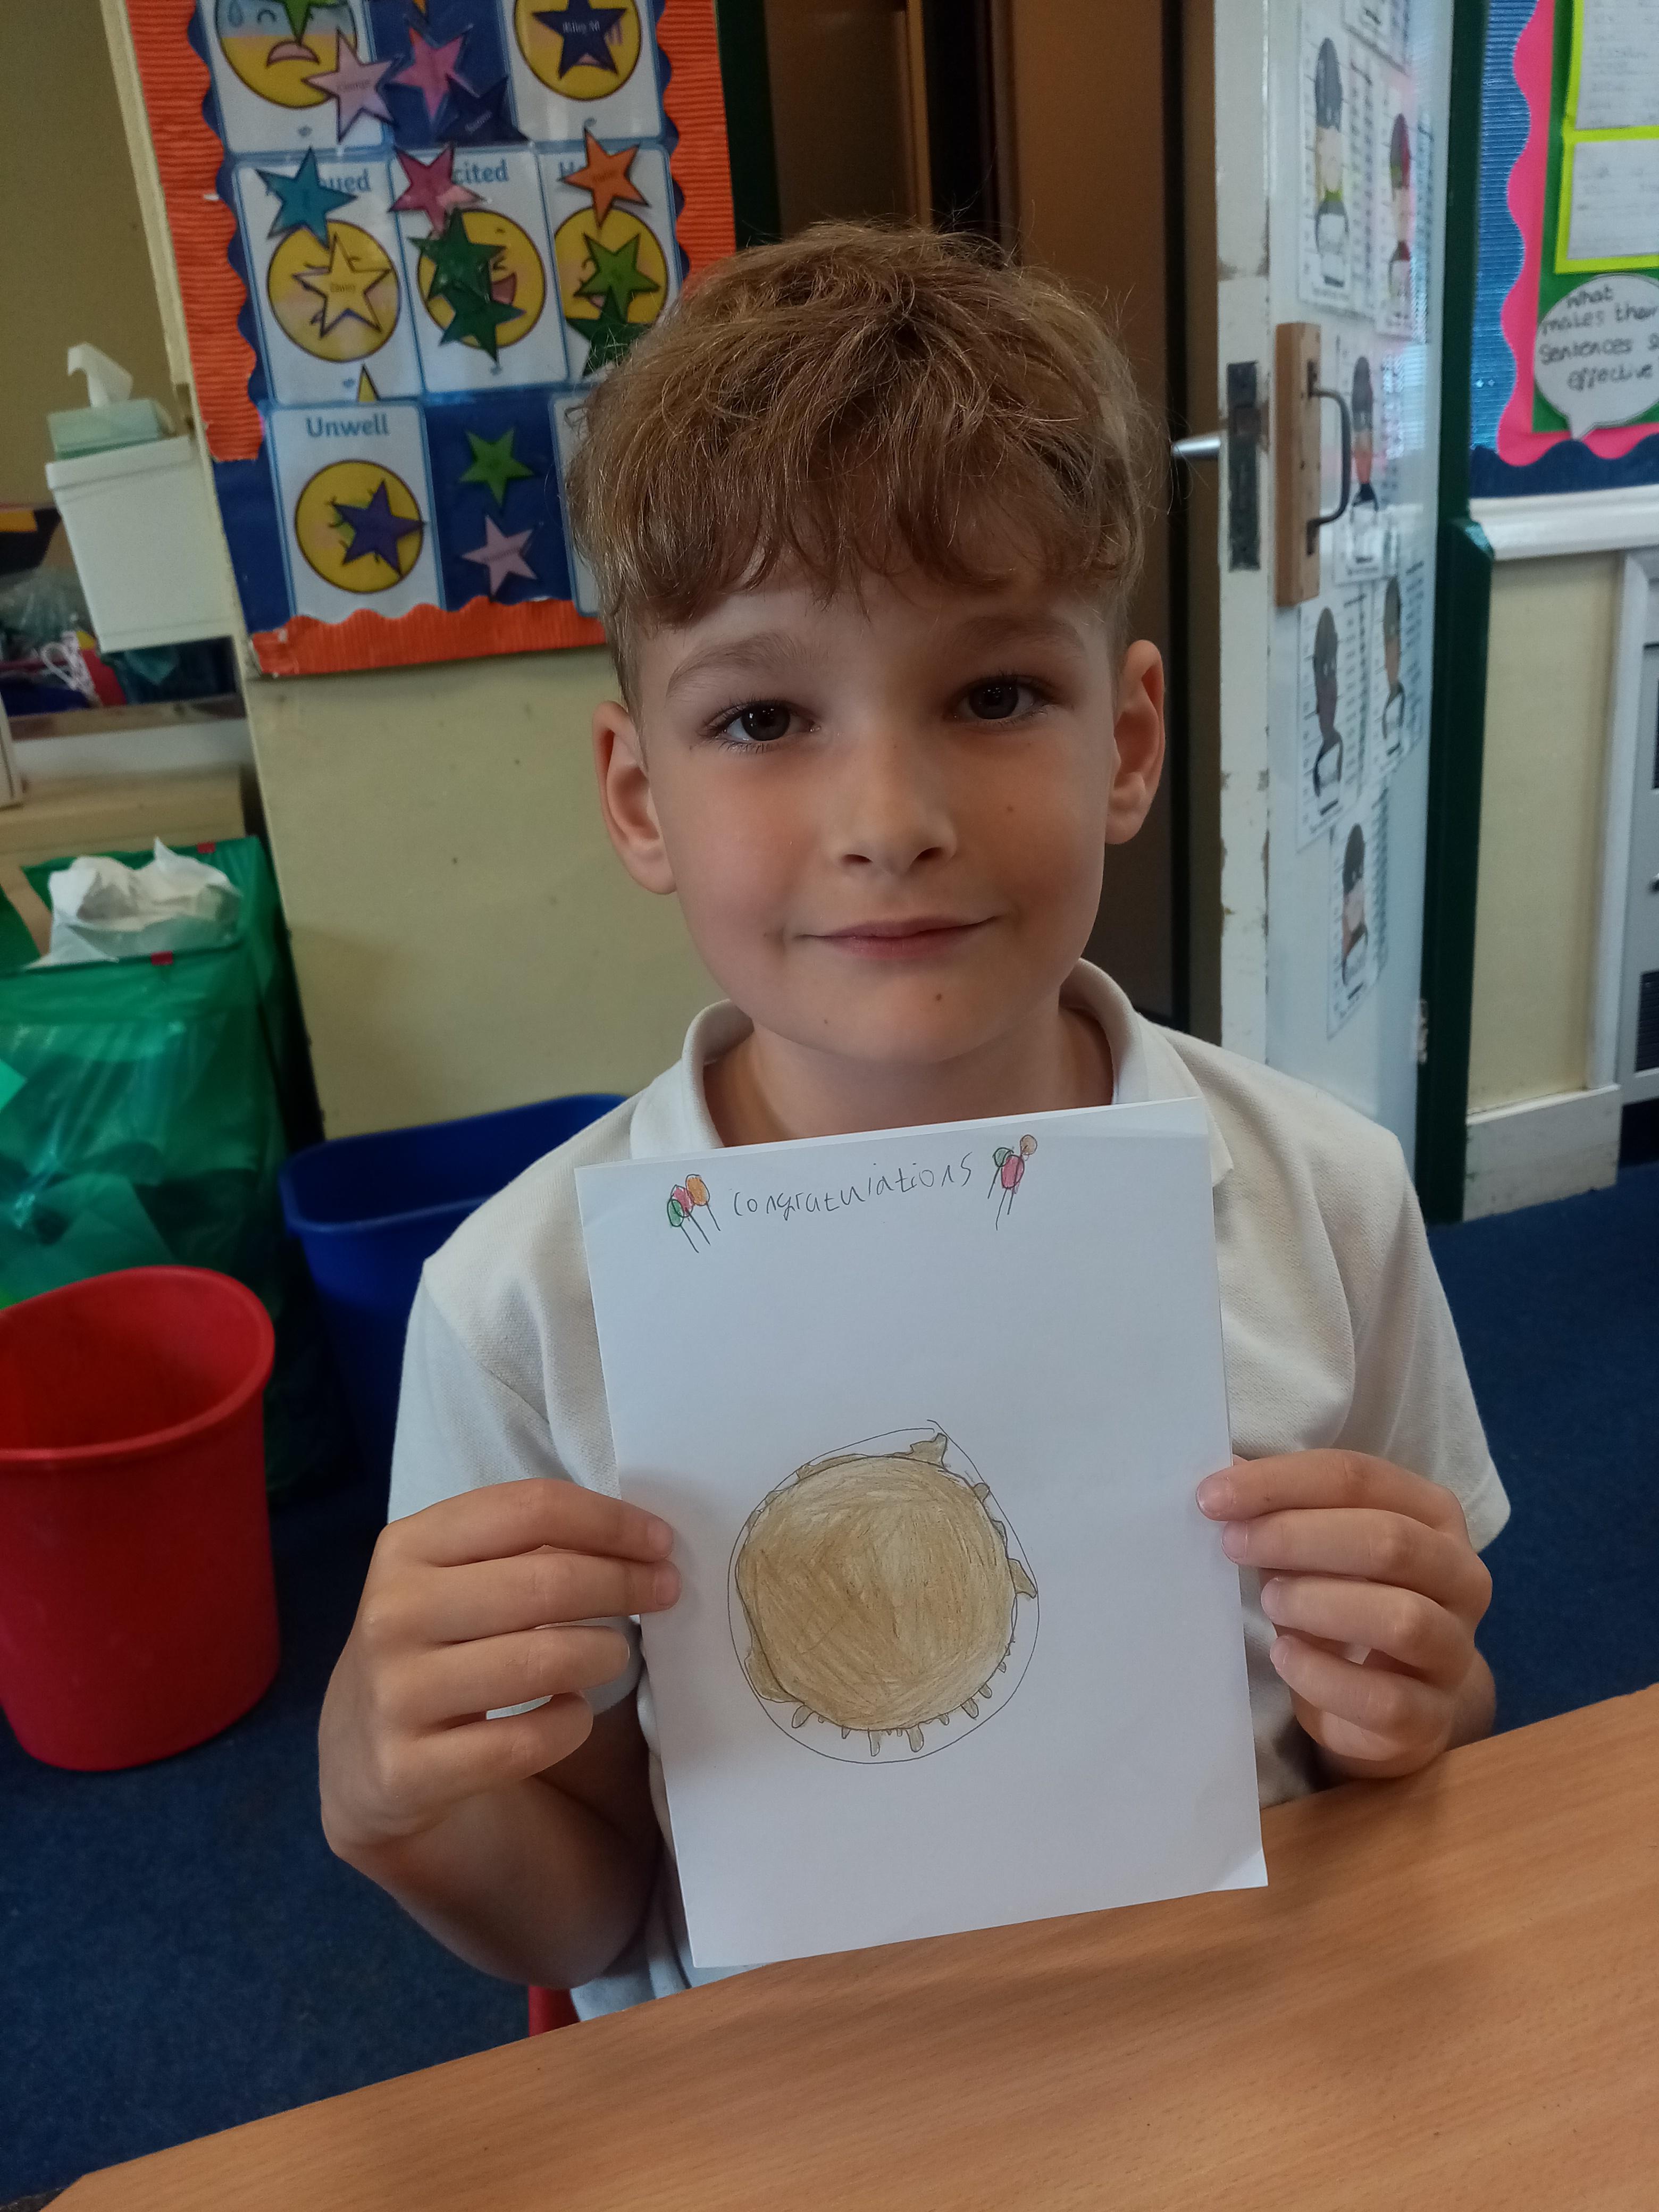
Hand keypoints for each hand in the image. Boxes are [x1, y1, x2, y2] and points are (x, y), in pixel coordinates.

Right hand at [320, 1479, 678, 1859]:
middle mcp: (393, 1613)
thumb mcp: (453, 1577)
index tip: (659, 1541)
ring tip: (614, 1653)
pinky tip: (571, 1713)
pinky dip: (571, 1724)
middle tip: (664, 1591)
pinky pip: (528, 1741)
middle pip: (547, 1583)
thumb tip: (637, 1541)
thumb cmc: (434, 1642)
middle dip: (624, 1583)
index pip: (530, 1509)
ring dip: (603, 1654)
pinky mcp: (410, 1769)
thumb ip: (524, 1547)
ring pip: (543, 1662)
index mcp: (408, 1546)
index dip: (609, 1521)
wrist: (362, 1755)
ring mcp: (396, 1694)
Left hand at [1196, 1452, 1492, 1779]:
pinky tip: (1284, 1656)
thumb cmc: (1349, 1599)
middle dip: (1297, 1537)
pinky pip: (1383, 1698)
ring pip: (1400, 1619)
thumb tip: (1224, 1477)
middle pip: (1389, 1541)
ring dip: (1318, 1603)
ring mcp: (1453, 1651)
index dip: (1281, 1482)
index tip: (1213, 1497)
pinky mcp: (1431, 1717)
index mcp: (1434, 1515)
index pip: (1360, 1478)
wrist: (1392, 1700)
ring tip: (1268, 1599)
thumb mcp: (1321, 1545)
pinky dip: (1322, 1674)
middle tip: (1233, 1544)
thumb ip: (1283, 1510)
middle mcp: (1461, 1578)